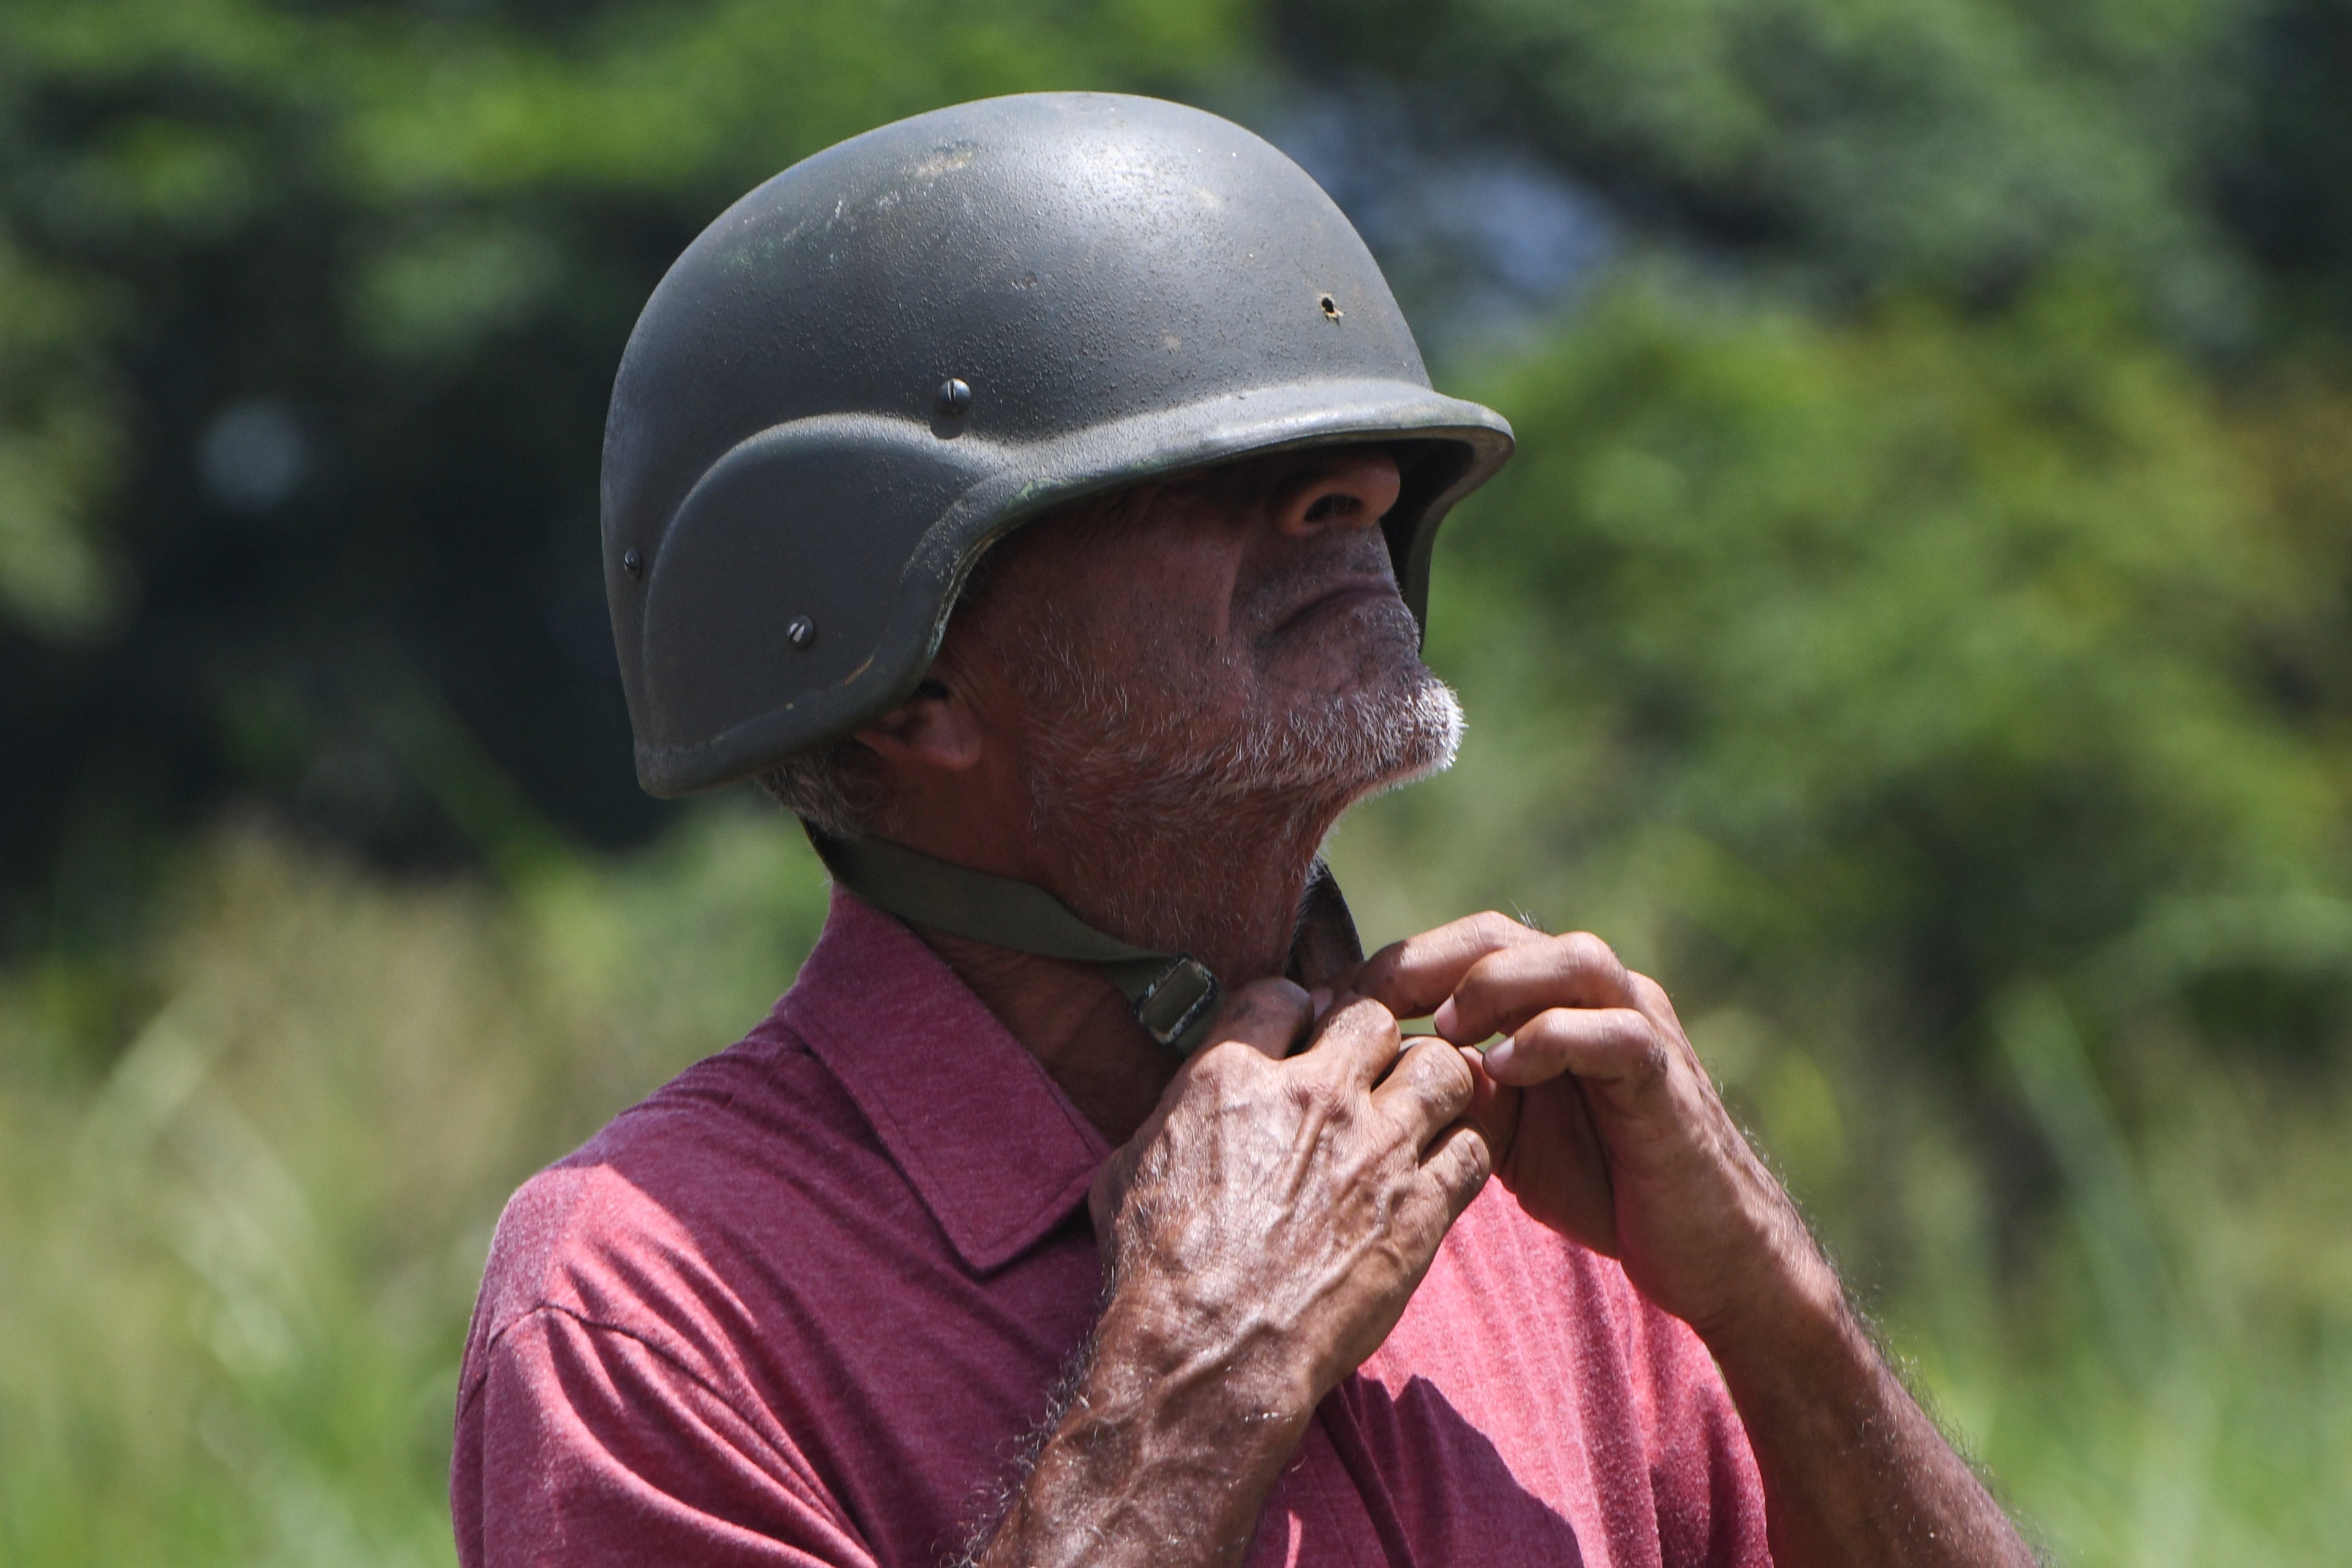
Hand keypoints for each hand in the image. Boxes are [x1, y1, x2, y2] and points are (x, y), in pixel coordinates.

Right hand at [974, 982, 1489, 1567]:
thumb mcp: (1128, 1170)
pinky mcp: (1418, 1210)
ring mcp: (1374, 1150)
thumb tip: (1174, 1107)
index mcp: (1231, 1076)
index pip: (1284, 992)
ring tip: (1417, 1110)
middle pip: (1373, 1015)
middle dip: (1371, 1038)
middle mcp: (1311, 1096)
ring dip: (1432, 1082)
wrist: (1208, 1357)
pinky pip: (1473, 1147)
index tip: (1300, 1038)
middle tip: (1365, 1074)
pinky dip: (1463, 1151)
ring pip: (1441, 1066)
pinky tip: (1441, 1170)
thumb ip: (1167, 1118)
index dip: (1296, 1011)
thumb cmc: (1154, 1273)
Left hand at [1351, 915, 1833, 1345]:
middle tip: (1363, 1002)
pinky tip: (1504, 1071)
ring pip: (1571, 959)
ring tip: (1444, 1029)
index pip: (1465, 945)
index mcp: (1555, 999)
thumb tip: (1367, 1065)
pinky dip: (1552, 1039)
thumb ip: (1454, 1086)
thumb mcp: (1503, 1131)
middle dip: (1426, 960)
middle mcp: (1599, 994)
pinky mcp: (1667, 1076)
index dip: (1394, 965)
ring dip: (1496, 985)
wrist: (1705, 1251)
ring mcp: (1640, 1027)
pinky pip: (1614, 1031)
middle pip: (1505, 933)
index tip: (1329, 1004)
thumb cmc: (1601, 1185)